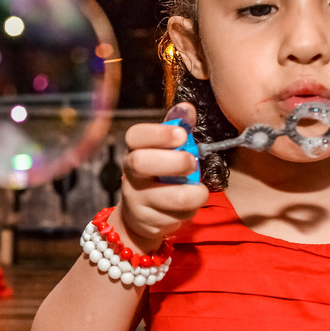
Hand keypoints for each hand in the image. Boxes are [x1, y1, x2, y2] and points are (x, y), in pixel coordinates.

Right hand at [118, 104, 209, 249]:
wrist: (141, 214)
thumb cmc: (160, 173)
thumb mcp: (167, 149)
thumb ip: (178, 127)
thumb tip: (188, 108)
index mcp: (135, 149)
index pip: (135, 136)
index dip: (159, 133)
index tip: (182, 134)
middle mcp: (130, 173)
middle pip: (141, 162)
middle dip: (174, 162)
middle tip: (193, 163)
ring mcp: (136, 199)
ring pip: (168, 197)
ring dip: (192, 194)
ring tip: (199, 191)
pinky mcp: (147, 222)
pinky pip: (175, 217)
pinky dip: (189, 212)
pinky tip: (187, 207)